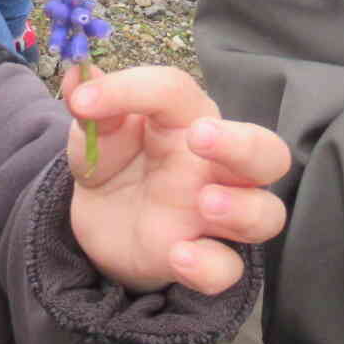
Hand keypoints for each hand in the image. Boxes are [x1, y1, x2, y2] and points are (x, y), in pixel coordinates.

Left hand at [63, 65, 289, 294]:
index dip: (131, 89)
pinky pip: (228, 268)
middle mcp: (214, 166)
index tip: (83, 103)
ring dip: (243, 208)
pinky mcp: (204, 258)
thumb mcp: (95, 138)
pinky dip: (211, 266)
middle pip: (267, 152)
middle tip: (202, 138)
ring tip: (205, 203)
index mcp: (187, 121)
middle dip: (243, 144)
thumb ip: (92, 111)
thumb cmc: (115, 165)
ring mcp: (215, 215)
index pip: (176, 92)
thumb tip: (77, 76)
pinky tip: (179, 257)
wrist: (101, 225)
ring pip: (266, 213)